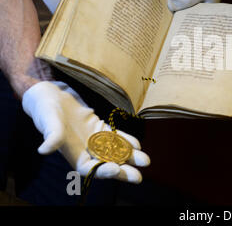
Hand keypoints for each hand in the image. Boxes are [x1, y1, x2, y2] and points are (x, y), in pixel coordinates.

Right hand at [22, 81, 149, 182]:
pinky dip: (126, 141)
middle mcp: (86, 151)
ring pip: (115, 151)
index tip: (115, 168)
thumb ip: (52, 136)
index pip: (90, 169)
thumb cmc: (47, 111)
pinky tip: (137, 144)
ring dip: (130, 157)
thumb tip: (44, 150)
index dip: (103, 171)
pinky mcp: (100, 128)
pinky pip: (116, 137)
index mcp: (73, 156)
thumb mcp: (49, 123)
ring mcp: (94, 140)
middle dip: (123, 171)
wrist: (51, 96)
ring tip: (145, 161)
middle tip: (138, 177)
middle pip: (107, 164)